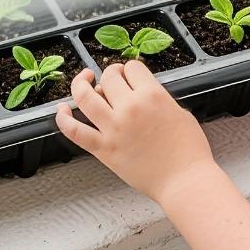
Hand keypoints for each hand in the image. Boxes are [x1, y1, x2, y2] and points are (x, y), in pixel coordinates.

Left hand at [54, 61, 214, 204]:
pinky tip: (61, 110)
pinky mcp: (103, 149)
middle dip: (111, 74)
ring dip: (81, 84)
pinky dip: (63, 119)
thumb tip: (139, 92)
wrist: (184, 182)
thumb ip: (157, 98)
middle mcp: (129, 108)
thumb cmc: (188, 151)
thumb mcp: (179, 112)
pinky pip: (74, 131)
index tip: (131, 75)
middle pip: (109, 77)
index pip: (132, 67)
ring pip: (85, 96)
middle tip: (114, 79)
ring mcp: (113, 128)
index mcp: (152, 96)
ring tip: (84, 81)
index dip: (131, 69)